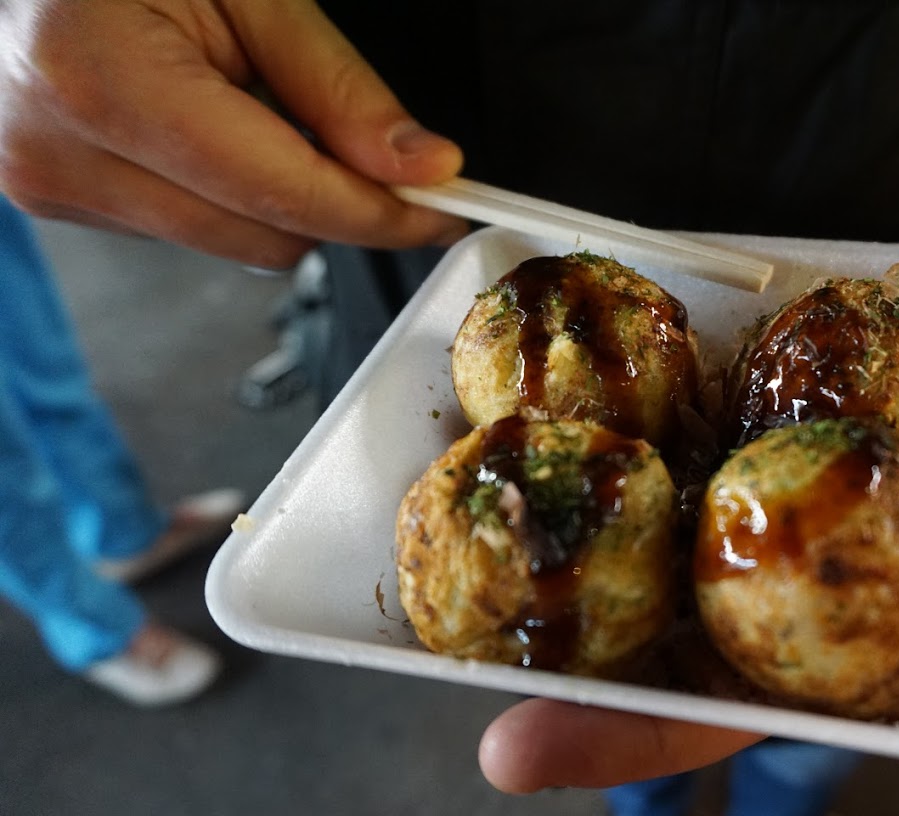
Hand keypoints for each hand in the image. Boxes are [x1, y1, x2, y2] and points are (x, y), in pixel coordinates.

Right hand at [0, 0, 465, 268]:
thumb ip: (338, 88)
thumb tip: (420, 166)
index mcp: (102, 82)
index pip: (285, 193)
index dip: (381, 211)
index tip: (442, 208)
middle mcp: (62, 151)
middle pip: (266, 235)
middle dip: (334, 199)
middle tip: (364, 143)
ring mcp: (50, 183)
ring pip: (233, 244)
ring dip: (274, 194)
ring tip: (245, 101)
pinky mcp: (55, 197)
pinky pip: (188, 227)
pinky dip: (223, 190)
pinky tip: (201, 122)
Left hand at [478, 273, 898, 792]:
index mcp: (866, 632)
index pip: (747, 707)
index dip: (643, 741)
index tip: (527, 755)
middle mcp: (786, 584)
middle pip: (662, 647)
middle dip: (569, 679)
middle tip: (468, 705)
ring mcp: (749, 505)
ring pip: (640, 551)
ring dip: (556, 562)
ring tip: (451, 565)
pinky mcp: (729, 428)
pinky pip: (653, 441)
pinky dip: (592, 443)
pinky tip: (516, 428)